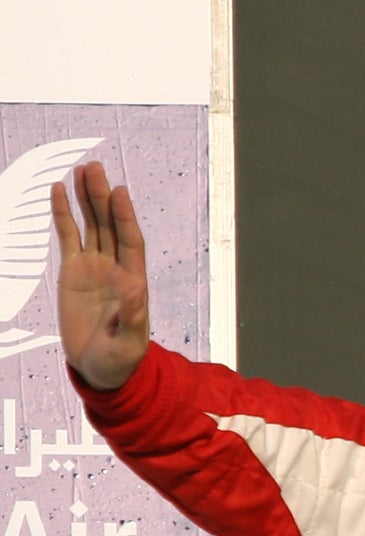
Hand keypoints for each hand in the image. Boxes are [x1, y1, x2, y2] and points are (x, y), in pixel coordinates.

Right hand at [51, 161, 149, 391]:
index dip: (125, 216)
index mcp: (134, 279)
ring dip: (87, 198)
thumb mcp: (128, 342)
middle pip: (110, 225)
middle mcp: (116, 267)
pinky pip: (68, 237)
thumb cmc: (120, 358)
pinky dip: (64, 215)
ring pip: (91, 225)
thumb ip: (132, 316)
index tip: (120, 191)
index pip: (131, 240)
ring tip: (81, 171)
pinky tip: (58, 191)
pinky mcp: (73, 271)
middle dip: (103, 197)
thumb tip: (135, 288)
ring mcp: (94, 267)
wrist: (99, 367)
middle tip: (95, 168)